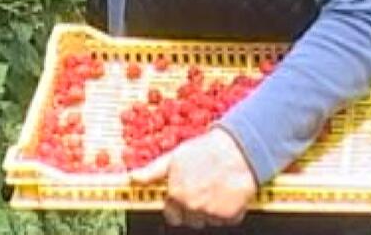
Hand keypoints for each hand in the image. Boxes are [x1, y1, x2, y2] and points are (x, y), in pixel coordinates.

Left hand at [129, 128, 257, 228]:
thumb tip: (132, 179)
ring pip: (207, 221)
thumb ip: (152, 172)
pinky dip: (227, 211)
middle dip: (194, 209)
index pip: (172, 215)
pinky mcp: (229, 216)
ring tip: (216, 189)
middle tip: (203, 189)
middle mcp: (191, 207)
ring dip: (211, 211)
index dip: (178, 205)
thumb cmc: (205, 150)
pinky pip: (225, 221)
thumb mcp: (174, 157)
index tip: (186, 194)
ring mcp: (211, 213)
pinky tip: (227, 193)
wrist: (238, 149)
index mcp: (176, 194)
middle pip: (190, 220)